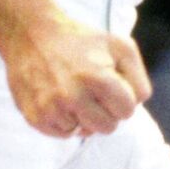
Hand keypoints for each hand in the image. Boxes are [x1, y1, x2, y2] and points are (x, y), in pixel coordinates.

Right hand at [4, 14, 151, 137]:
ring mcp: (53, 110)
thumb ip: (138, 77)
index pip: (128, 110)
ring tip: (74, 91)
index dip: (123, 97)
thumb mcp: (119, 46)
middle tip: (92, 89)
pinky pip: (63, 134)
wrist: (31, 34)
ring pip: (85, 132)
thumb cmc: (80, 41)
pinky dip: (65, 120)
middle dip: (105, 110)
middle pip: (108, 127)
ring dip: (84, 116)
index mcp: (98, 78)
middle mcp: (73, 97)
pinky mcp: (36, 118)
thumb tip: (135, 105)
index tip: (112, 83)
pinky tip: (59, 98)